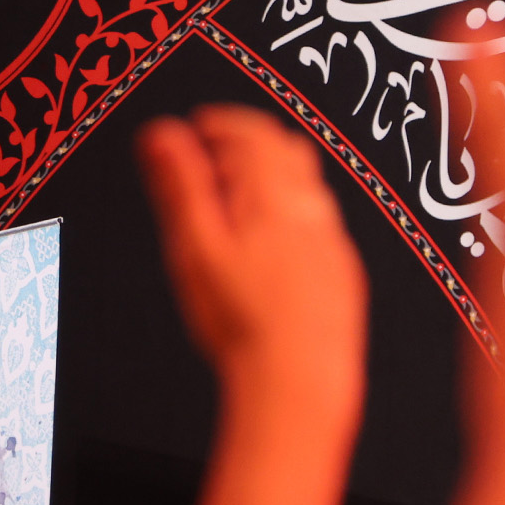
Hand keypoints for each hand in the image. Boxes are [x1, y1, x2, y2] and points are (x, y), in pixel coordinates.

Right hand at [136, 106, 366, 390]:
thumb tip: (162, 134)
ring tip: (241, 200)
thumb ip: (181, 187)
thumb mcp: (196, 249)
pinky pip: (321, 229)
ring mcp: (332, 244)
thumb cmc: (245, 323)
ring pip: (307, 191)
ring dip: (275, 180)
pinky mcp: (342, 277)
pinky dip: (293, 220)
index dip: (222, 122)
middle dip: (250, 144)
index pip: (253, 133)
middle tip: (218, 154)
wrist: (299, 381)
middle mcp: (312, 212)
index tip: (200, 125)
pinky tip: (272, 251)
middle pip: (287, 153)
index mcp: (273, 197)